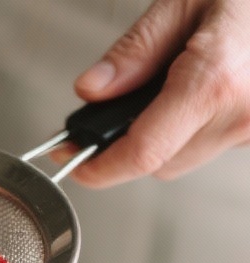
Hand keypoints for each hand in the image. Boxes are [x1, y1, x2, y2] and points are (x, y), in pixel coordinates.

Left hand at [70, 0, 249, 185]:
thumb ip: (137, 50)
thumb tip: (93, 90)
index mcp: (216, 80)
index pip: (144, 151)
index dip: (102, 166)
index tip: (76, 161)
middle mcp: (241, 114)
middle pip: (161, 163)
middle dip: (132, 142)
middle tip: (117, 108)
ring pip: (185, 159)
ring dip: (166, 135)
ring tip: (177, 82)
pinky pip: (214, 145)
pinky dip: (196, 127)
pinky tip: (206, 89)